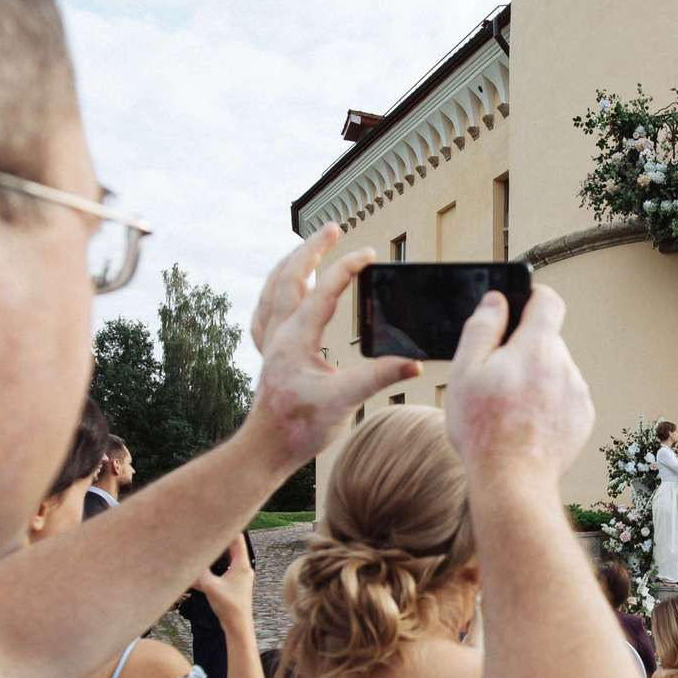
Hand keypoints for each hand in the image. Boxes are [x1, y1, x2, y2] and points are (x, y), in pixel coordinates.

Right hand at [190, 534, 254, 626]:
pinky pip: (224, 570)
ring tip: (207, 544)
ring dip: (218, 553)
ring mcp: (239, 577)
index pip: (237, 540)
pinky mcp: (234, 586)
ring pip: (228, 559)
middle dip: (221, 539)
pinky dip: (216, 566)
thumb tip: (186, 562)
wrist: (238, 626)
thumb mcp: (210, 586)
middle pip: (232, 547)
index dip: (229, 528)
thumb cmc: (230, 607)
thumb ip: (198, 573)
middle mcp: (242, 569)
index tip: (219, 519)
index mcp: (241, 565)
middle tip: (210, 529)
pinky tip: (205, 567)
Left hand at [247, 226, 418, 467]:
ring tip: (306, 249)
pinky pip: (264, 313)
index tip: (370, 254)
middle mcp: (279, 333)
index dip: (348, 267)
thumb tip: (413, 364)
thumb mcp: (344, 400)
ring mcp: (270, 343)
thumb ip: (378, 377)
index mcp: (296, 337)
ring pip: (273, 289)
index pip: (324, 289)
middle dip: (312, 249)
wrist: (267, 448)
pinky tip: (280, 295)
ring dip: (290, 264)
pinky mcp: (269, 356)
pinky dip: (274, 294)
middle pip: (289, 276)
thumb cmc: (300, 427)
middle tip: (333, 229)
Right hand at [446, 287, 592, 483]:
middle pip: (546, 341)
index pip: (547, 300)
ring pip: (554, 372)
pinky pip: (564, 399)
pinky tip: (526, 425)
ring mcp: (577, 393)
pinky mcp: (582, 418)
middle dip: (523, 351)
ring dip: (535, 380)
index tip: (517, 307)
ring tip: (509, 409)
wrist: (513, 481)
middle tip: (496, 378)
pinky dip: (547, 405)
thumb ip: (482, 328)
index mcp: (536, 347)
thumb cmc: (484, 430)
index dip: (530, 298)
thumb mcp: (465, 372)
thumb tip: (495, 301)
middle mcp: (565, 365)